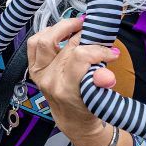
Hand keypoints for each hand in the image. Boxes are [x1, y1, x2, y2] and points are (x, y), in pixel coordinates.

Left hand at [26, 17, 118, 142]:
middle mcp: (49, 79)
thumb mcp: (100, 98)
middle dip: (86, 36)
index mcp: (66, 88)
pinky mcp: (34, 68)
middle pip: (67, 45)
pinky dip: (47, 33)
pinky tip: (61, 33)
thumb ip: (103, 81)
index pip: (81, 56)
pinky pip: (34, 43)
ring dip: (62, 29)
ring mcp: (38, 73)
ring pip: (45, 40)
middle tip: (97, 35)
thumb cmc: (88, 107)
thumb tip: (110, 66)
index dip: (99, 50)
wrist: (71, 118)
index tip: (111, 52)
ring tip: (78, 26)